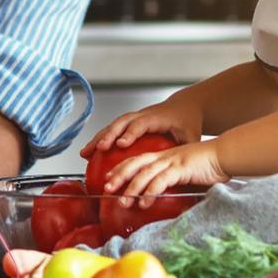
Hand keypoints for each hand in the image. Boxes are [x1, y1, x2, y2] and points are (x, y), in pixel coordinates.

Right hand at [80, 96, 202, 157]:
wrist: (183, 106)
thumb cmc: (188, 122)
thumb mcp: (192, 137)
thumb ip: (186, 152)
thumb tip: (181, 171)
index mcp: (157, 117)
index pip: (141, 124)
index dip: (130, 134)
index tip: (120, 145)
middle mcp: (142, 115)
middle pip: (121, 123)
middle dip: (108, 135)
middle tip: (98, 148)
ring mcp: (133, 117)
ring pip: (112, 125)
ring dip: (98, 138)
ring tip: (85, 153)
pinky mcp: (128, 123)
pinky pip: (111, 130)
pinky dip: (99, 140)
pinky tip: (89, 154)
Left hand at [104, 141, 227, 203]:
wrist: (225, 155)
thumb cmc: (209, 165)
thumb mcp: (186, 173)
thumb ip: (174, 183)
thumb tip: (166, 199)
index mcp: (163, 156)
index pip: (136, 160)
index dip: (120, 168)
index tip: (108, 178)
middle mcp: (164, 157)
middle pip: (134, 164)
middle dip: (118, 176)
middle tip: (106, 189)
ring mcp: (171, 162)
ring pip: (144, 174)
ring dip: (131, 188)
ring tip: (122, 201)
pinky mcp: (180, 169)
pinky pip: (161, 181)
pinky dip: (150, 192)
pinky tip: (143, 202)